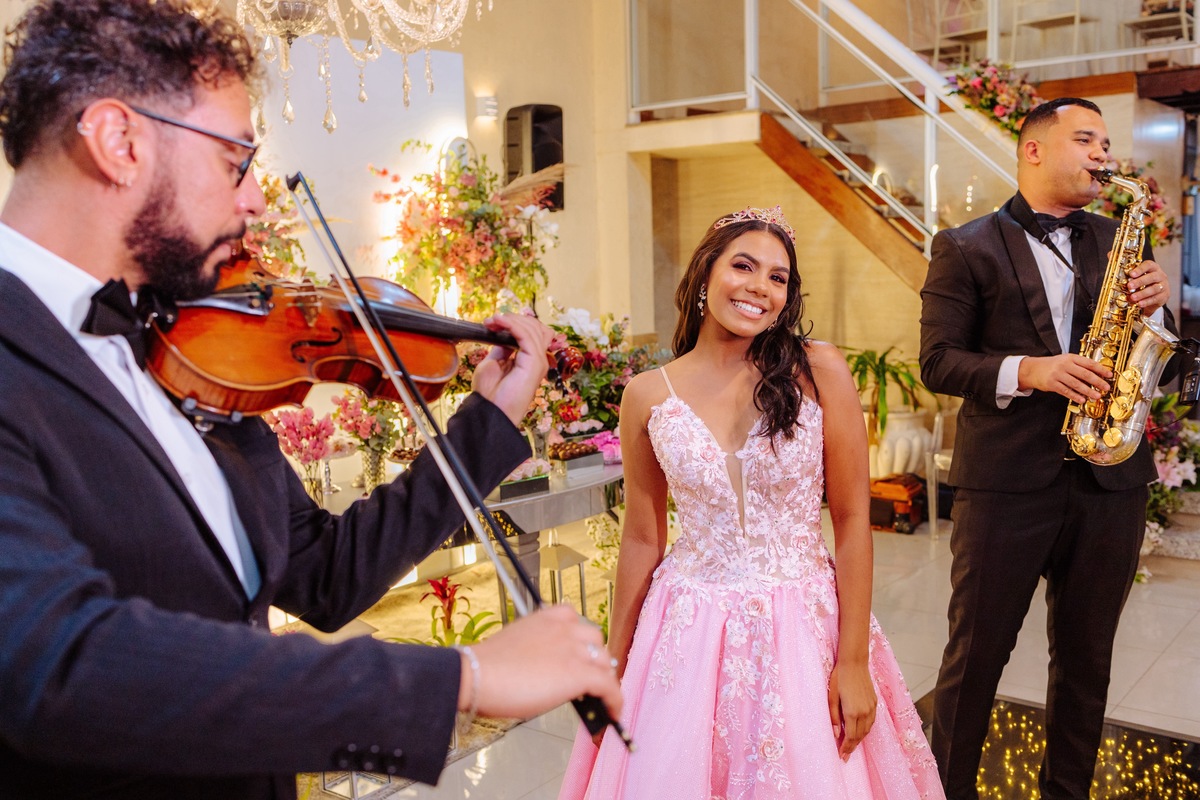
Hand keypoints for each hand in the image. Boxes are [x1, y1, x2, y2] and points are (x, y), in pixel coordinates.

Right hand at [464, 604, 622, 723]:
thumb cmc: (489, 666)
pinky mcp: (579, 673)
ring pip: (605, 663)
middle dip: (596, 661)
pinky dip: (615, 701)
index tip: (581, 657)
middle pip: (596, 642)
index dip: (583, 644)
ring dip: (605, 681)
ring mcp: (574, 649)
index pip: (579, 624)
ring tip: (602, 700)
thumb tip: (552, 670)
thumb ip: (542, 649)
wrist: (477, 676)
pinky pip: (609, 686)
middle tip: (590, 681)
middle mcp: (566, 627)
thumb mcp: (519, 644)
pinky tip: (613, 714)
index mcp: (549, 616)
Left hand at [470, 313, 555, 426]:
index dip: (516, 323)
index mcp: (530, 361)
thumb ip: (502, 348)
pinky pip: (526, 335)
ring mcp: (538, 361)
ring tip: (493, 321)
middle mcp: (538, 360)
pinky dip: (512, 325)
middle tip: (492, 321)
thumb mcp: (494, 363)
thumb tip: (502, 334)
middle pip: (536, 327)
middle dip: (513, 319)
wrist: (490, 412)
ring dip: (510, 320)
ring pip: (532, 328)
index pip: (534, 333)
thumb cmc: (491, 394)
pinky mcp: (534, 362)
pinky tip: (499, 322)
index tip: (493, 323)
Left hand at [827, 659, 876, 759]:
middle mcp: (864, 712)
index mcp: (852, 712)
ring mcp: (871, 708)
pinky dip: (866, 730)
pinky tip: (861, 732)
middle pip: (860, 736)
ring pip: (867, 730)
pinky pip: (872, 722)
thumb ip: (833, 717)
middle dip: (852, 747)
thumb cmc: (839, 677)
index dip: (846, 748)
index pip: (850, 737)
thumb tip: (836, 734)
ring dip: (860, 740)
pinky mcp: (875, 703)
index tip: (842, 756)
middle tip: (846, 756)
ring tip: (852, 746)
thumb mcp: (831, 697)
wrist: (854, 663)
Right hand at [1017, 354, 1111, 403]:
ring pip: (1076, 384)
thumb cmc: (1052, 366)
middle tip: (1106, 387)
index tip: (1109, 375)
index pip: (1089, 363)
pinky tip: (1082, 400)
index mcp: (1070, 358)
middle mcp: (1064, 365)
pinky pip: (1066, 391)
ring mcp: (1058, 375)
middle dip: (1097, 381)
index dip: (1100, 369)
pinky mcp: (1052, 384)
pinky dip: (1075, 396)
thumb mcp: (1065, 361)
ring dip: (1088, 391)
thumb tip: (1096, 374)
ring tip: (1096, 396)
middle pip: (1084, 374)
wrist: (1033, 369)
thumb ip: (1079, 366)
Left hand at [1127, 259, 1170, 313]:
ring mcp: (1163, 286)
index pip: (1149, 265)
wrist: (1153, 296)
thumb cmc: (1142, 283)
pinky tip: (1140, 304)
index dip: (1140, 269)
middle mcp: (1160, 275)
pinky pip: (1156, 298)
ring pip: (1154, 288)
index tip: (1131, 274)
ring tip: (1132, 297)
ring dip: (1142, 293)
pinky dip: (1147, 301)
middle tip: (1129, 286)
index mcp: (1152, 268)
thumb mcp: (1134, 274)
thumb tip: (1110, 254)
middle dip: (1140, 281)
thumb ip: (1123, 264)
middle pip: (1152, 277)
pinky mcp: (1164, 296)